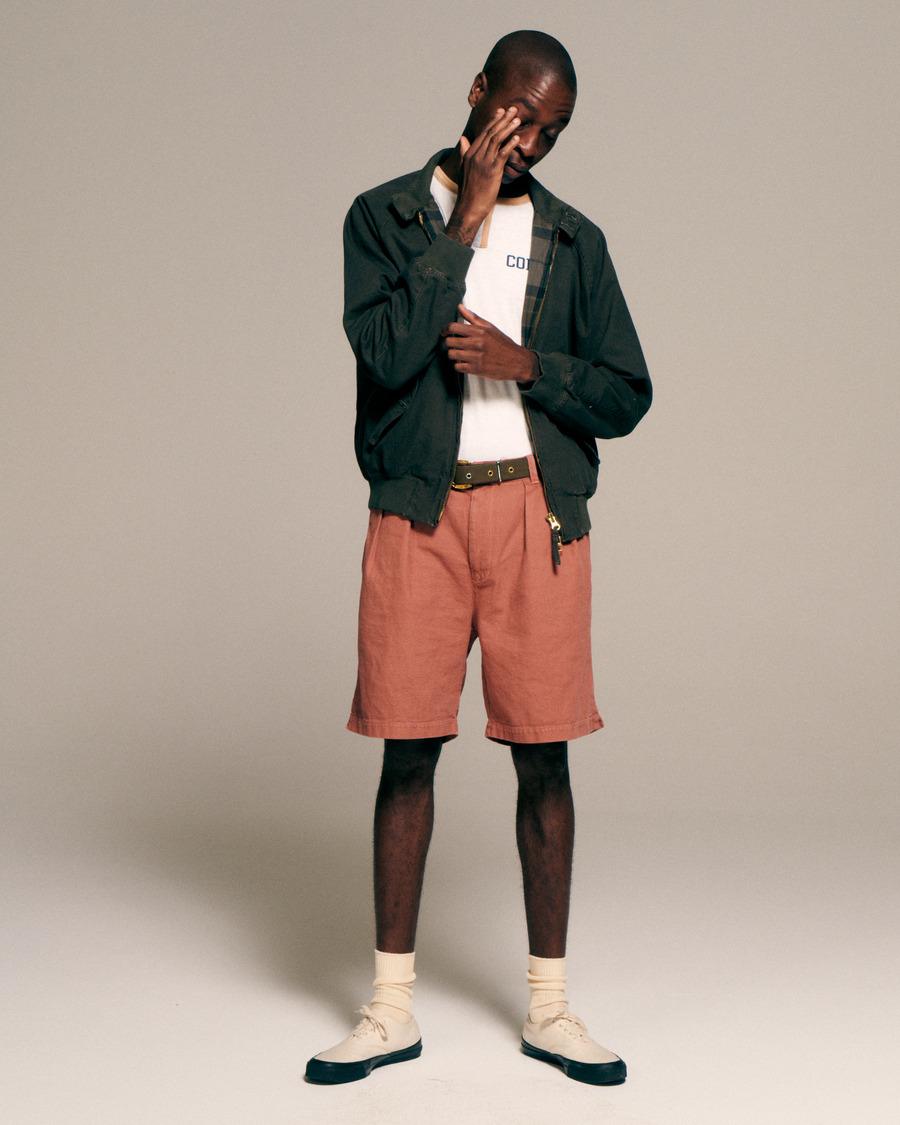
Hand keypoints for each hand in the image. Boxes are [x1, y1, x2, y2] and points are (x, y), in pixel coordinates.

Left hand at [441, 304, 538, 382]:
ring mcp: (476, 357)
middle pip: (450, 342)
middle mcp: (477, 343)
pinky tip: (465, 362)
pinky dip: (458, 365)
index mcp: (480, 331)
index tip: (444, 332)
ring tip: (460, 353)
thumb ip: (473, 318)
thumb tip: (460, 306)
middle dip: (449, 343)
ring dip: (453, 354)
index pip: (453, 327)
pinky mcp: (476, 369)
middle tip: (454, 344)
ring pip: (452, 355)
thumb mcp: (490, 327)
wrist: (516, 362)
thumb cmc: (502, 344)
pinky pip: (457, 367)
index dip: (445, 329)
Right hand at [445, 108, 520, 244]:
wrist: (468, 208)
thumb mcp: (462, 169)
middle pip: (491, 132)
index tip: (501, 111)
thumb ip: (464, 152)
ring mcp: (484, 162)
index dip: (493, 121)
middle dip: (503, 119)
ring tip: (518, 119)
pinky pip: (502, 154)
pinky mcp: (492, 171)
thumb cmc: (468, 192)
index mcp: (469, 154)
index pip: (483, 133)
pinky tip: (517, 137)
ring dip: (508, 128)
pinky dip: (510, 144)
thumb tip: (463, 139)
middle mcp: (476, 155)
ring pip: (497, 140)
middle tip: (513, 109)